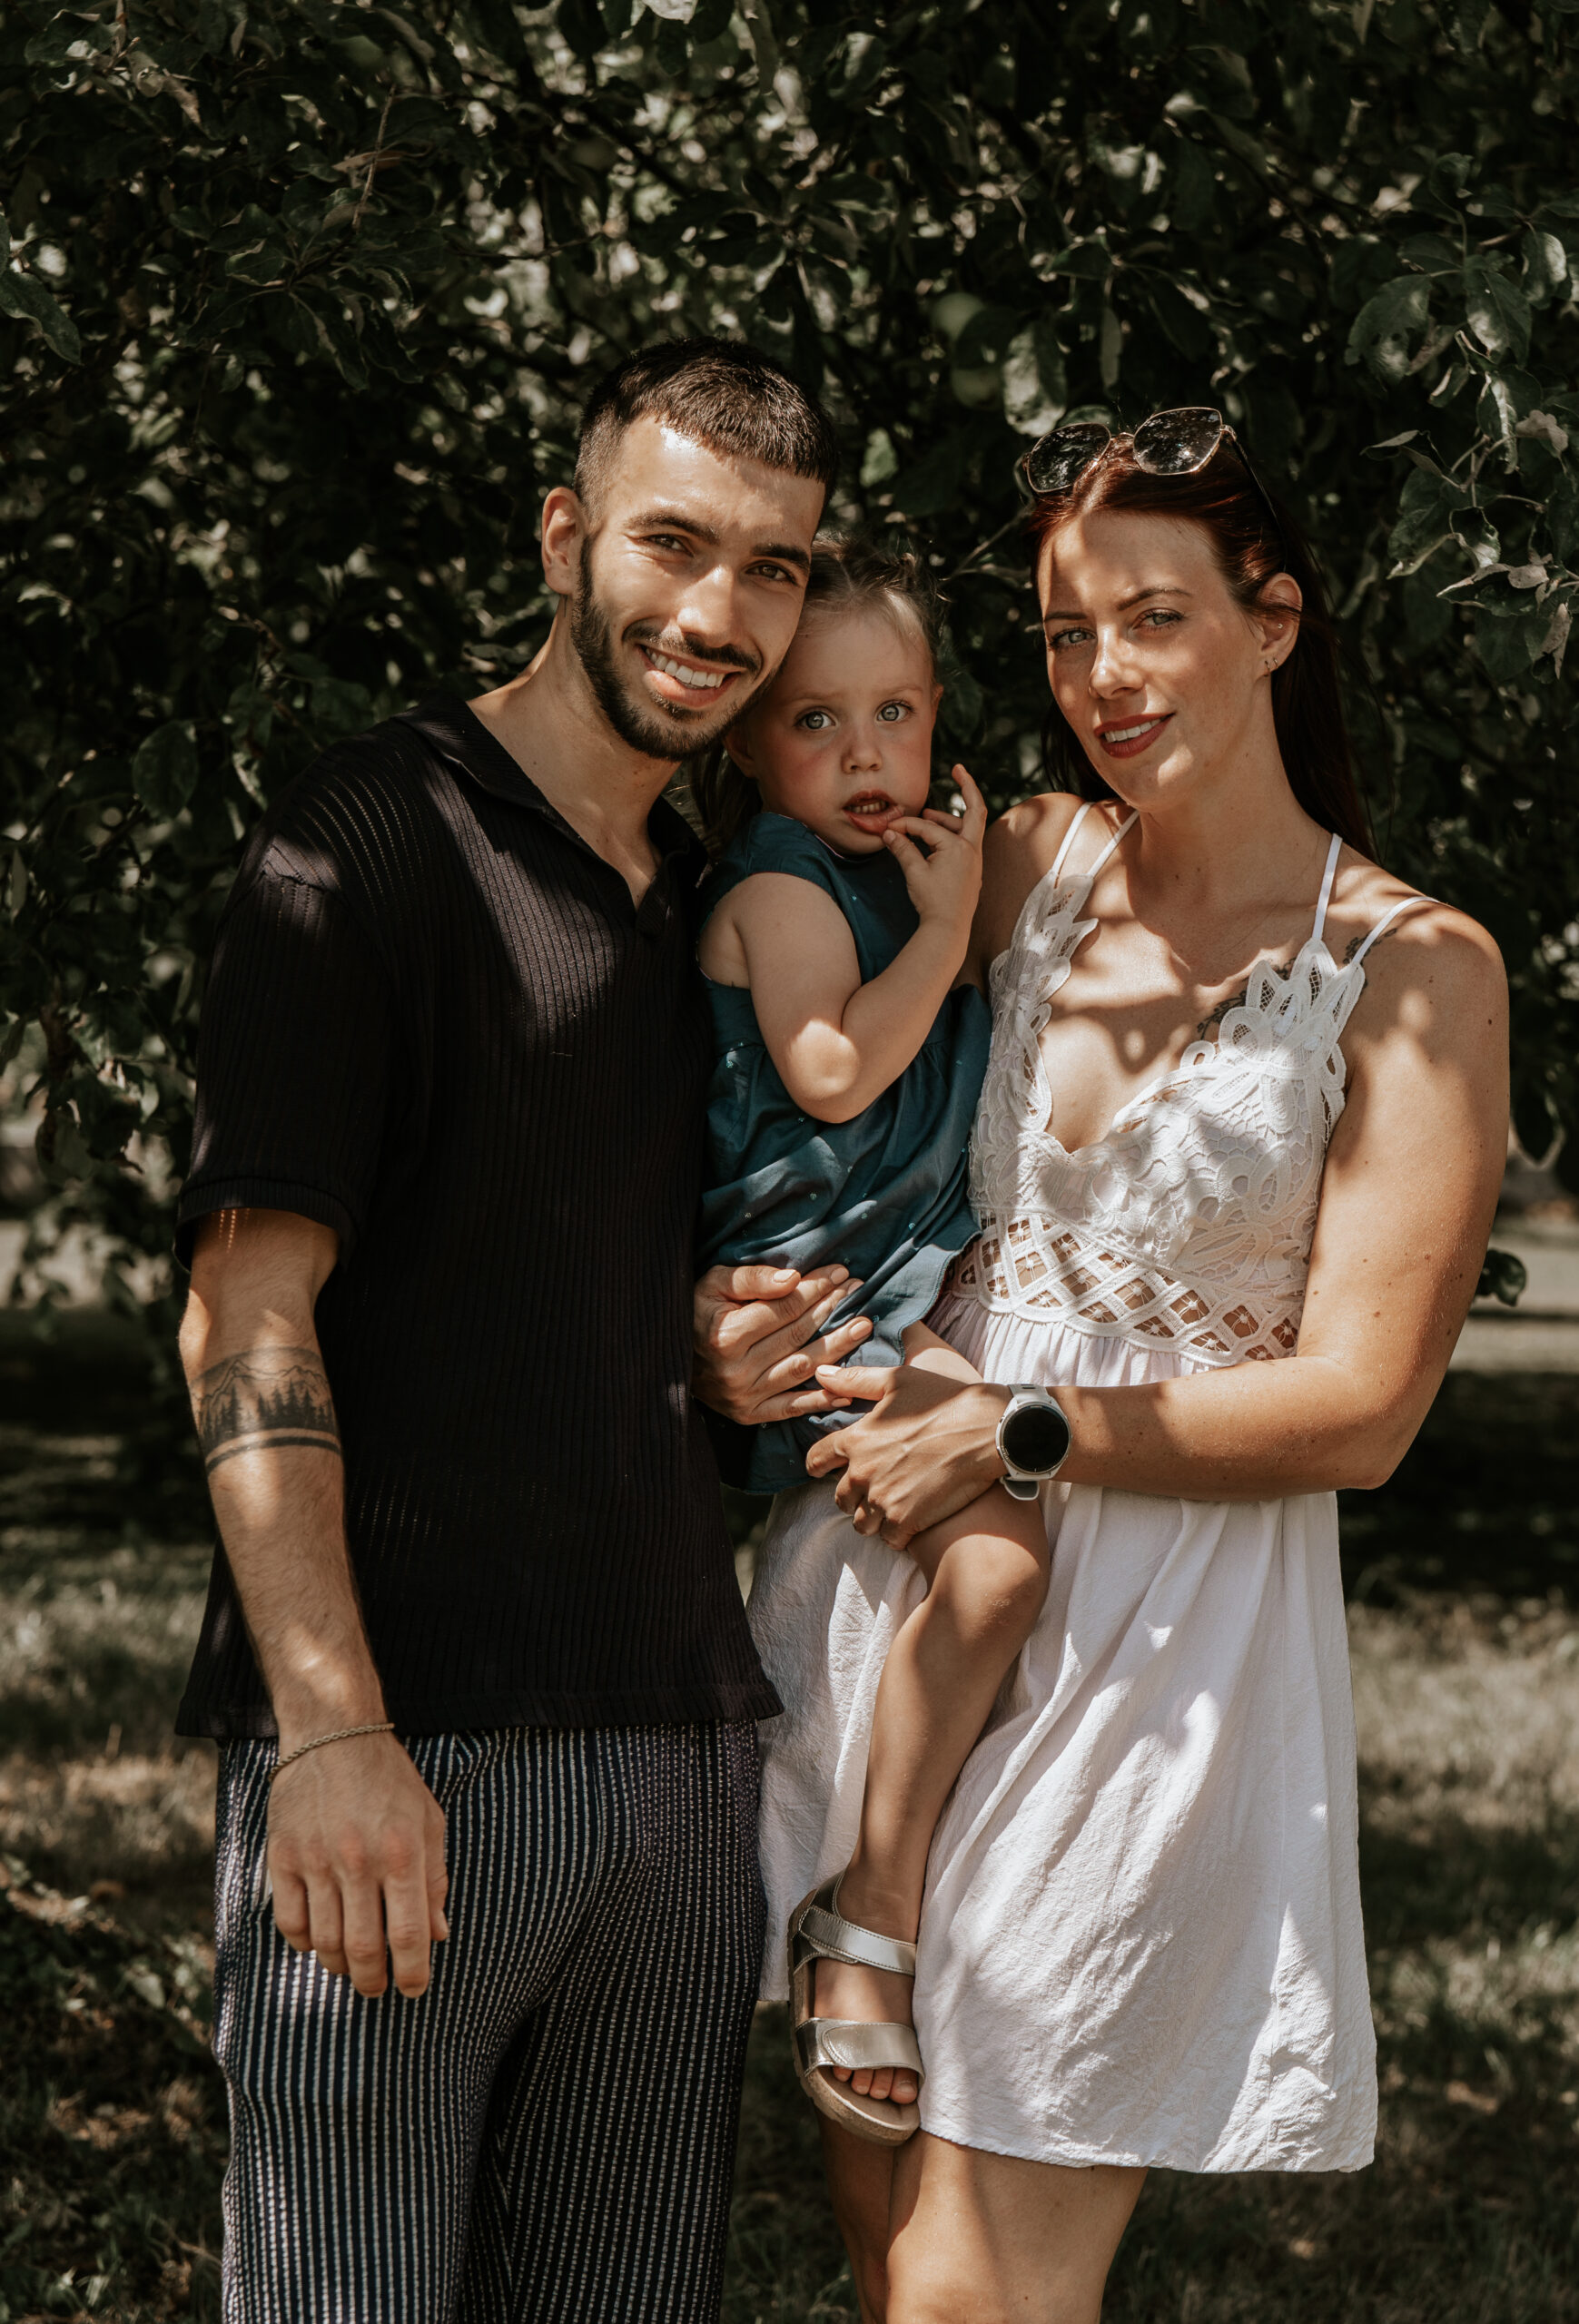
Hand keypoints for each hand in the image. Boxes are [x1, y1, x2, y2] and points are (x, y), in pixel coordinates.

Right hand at [267, 1730, 449, 1998]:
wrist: (333, 1732)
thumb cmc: (390, 1780)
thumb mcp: (428, 1820)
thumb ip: (436, 1878)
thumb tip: (438, 1935)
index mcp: (402, 1852)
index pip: (409, 1934)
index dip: (413, 1973)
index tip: (414, 1990)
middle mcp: (359, 1860)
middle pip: (363, 1949)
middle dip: (374, 1982)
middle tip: (378, 1989)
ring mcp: (316, 1860)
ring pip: (325, 1944)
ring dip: (340, 1968)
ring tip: (351, 1968)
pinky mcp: (282, 1857)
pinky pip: (291, 1923)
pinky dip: (305, 1943)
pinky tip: (319, 1940)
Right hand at [693, 1262, 872, 1424]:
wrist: (668, 1358)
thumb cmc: (695, 1312)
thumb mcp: (712, 1284)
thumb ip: (751, 1279)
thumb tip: (792, 1279)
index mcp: (725, 1336)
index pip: (784, 1308)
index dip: (815, 1288)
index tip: (839, 1273)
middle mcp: (736, 1370)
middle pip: (797, 1335)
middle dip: (832, 1309)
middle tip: (859, 1290)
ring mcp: (744, 1396)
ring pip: (802, 1368)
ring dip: (838, 1347)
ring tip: (863, 1326)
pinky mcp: (749, 1414)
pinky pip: (792, 1408)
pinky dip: (821, 1400)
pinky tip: (847, 1389)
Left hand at [806, 1360, 1007, 1546]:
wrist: (987, 1430)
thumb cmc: (944, 1400)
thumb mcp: (897, 1381)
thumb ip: (854, 1380)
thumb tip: (821, 1373)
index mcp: (856, 1439)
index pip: (816, 1460)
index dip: (818, 1466)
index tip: (823, 1471)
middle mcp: (863, 1472)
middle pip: (840, 1498)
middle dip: (854, 1495)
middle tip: (875, 1488)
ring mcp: (883, 1499)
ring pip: (862, 1524)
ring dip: (873, 1518)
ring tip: (893, 1507)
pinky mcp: (906, 1520)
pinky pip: (889, 1539)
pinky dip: (898, 1533)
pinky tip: (912, 1520)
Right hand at [881, 765, 986, 944]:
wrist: (948, 929)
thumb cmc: (932, 901)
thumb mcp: (914, 873)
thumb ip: (902, 849)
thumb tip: (888, 833)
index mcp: (958, 847)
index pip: (927, 828)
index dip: (905, 826)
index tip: (888, 829)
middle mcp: (972, 850)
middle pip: (975, 809)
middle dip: (967, 787)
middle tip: (958, 769)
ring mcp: (975, 861)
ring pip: (968, 828)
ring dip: (949, 818)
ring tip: (928, 816)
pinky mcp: (972, 871)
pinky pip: (966, 844)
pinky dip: (953, 835)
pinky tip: (937, 839)